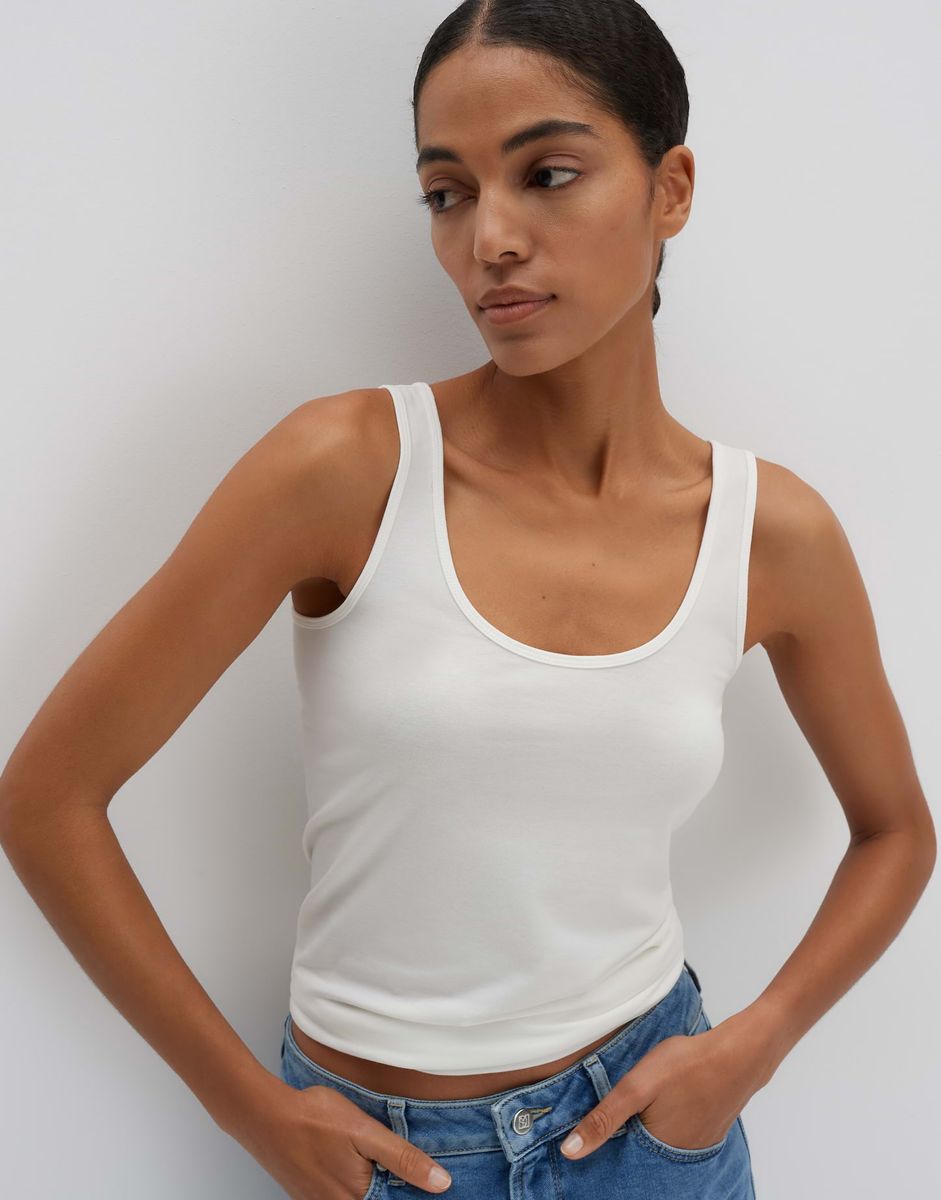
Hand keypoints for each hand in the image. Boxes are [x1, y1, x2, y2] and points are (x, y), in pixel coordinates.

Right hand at [240, 1078, 452, 1197]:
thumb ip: (404, 1159)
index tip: (428, 1183)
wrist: (264, 1115)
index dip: (410, 1191)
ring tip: (368, 1158)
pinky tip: (350, 1161)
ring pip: (358, 1198)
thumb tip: (442, 1183)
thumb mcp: (366, 1133)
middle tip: (389, 1161)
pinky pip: (339, 1195)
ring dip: (372, 1184)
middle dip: (390, 1187)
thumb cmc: (315, 1120)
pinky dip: (352, 1184)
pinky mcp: (307, 1195)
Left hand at [559, 1014, 762, 1159]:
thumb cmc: (686, 1066)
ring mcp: (697, 1145)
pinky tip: (667, 1102)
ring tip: (640, 1106)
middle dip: (624, 1137)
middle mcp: (678, 1157)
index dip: (604, 1144)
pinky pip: (679, 1132)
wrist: (740, 1053)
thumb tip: (570, 1152)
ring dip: (646, 1128)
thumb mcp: (636, 1087)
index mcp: (656, 1151)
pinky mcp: (709, 1129)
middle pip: (640, 1151)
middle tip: (617, 1112)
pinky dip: (667, 1121)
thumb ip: (604, 1119)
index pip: (620, 1158)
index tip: (590, 1130)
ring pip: (659, 1141)